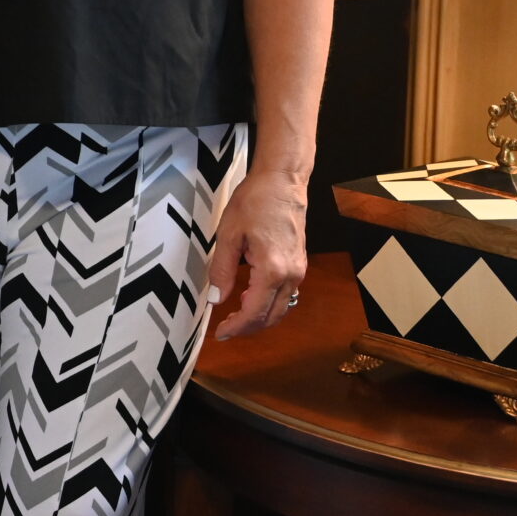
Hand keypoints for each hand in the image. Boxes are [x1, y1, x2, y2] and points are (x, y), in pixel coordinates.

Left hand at [208, 168, 309, 338]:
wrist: (283, 182)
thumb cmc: (255, 202)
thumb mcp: (228, 235)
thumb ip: (222, 270)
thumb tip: (216, 299)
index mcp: (272, 270)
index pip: (254, 312)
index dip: (237, 327)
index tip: (221, 333)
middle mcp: (291, 275)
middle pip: (271, 316)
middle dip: (248, 328)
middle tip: (226, 328)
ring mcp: (299, 270)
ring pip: (281, 308)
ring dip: (260, 318)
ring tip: (235, 316)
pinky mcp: (300, 264)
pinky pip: (286, 295)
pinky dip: (269, 304)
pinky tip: (251, 298)